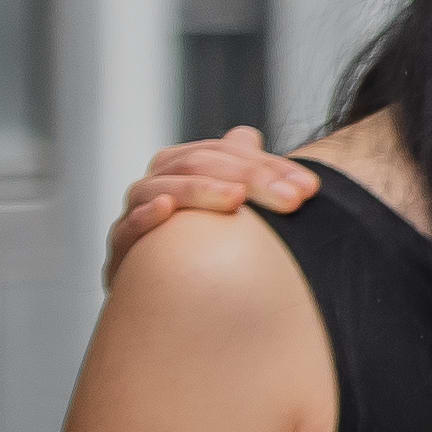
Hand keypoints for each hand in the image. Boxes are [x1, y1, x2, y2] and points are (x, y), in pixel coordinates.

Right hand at [105, 130, 312, 280]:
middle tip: (291, 199)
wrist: (163, 297)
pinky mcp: (122, 250)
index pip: (225, 152)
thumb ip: (240, 172)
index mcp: (182, 168)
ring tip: (237, 198)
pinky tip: (166, 209)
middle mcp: (157, 184)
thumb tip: (248, 134)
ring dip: (202, 190)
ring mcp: (136, 214)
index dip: (268, 165)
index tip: (309, 187)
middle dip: (249, 177)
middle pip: (198, 164)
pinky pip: (127, 228)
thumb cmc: (202, 245)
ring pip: (162, 188)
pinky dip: (145, 215)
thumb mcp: (227, 207)